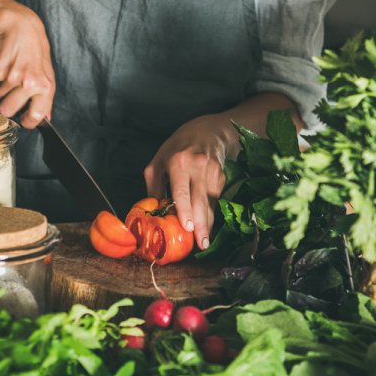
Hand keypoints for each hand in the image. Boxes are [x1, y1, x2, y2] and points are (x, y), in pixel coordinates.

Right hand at [0, 11, 54, 128]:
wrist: (21, 27)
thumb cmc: (34, 51)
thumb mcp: (46, 73)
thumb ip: (45, 97)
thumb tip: (45, 118)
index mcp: (45, 86)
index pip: (35, 116)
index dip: (27, 120)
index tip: (24, 118)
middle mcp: (29, 83)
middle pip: (7, 110)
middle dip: (6, 104)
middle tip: (12, 92)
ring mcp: (12, 76)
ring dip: (0, 88)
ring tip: (10, 73)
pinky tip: (4, 66)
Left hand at [143, 114, 235, 249]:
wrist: (207, 132)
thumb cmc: (176, 148)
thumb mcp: (157, 162)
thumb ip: (154, 186)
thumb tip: (153, 210)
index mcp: (178, 163)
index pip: (182, 190)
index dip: (185, 209)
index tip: (188, 227)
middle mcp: (198, 167)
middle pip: (200, 200)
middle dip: (202, 224)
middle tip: (201, 244)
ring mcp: (213, 172)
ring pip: (210, 203)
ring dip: (208, 223)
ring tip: (204, 242)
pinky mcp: (222, 177)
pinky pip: (215, 200)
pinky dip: (211, 214)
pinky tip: (207, 227)